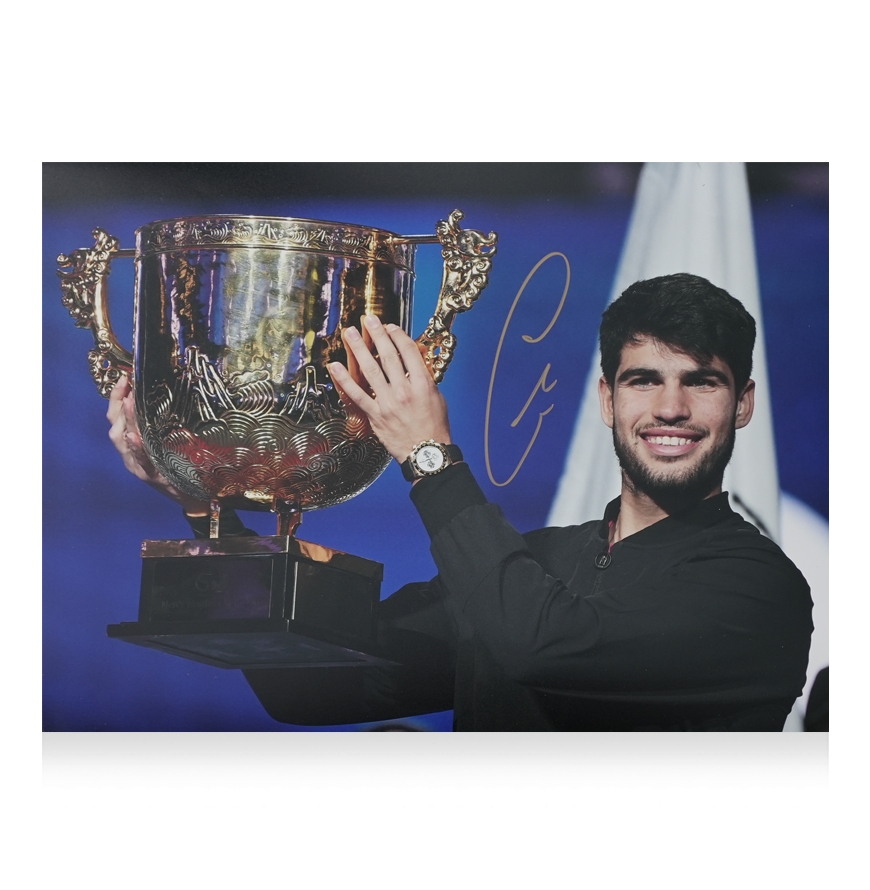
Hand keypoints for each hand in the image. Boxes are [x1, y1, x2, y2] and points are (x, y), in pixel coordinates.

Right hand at [106, 376, 210, 515]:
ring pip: (123, 440)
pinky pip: (141, 460)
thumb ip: (157, 424)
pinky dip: (136, 448)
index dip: (116, 397)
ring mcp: (138, 465)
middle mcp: (129, 453)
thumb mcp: (164, 441)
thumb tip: (160, 396)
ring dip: (126, 419)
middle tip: (126, 384)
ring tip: (129, 402)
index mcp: (131, 443)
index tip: (124, 378)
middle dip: (118, 403)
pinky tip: (133, 436)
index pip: (116, 416)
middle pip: (115, 425)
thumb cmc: (177, 465)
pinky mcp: (150, 475)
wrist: (190, 495)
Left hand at [329, 315, 451, 463]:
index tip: (389, 326)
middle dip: (376, 334)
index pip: (408, 352)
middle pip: (388, 355)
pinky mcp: (375, 415)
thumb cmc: (434, 427)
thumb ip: (424, 379)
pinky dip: (344, 380)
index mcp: (423, 384)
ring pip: (370, 370)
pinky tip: (334, 366)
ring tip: (350, 333)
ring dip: (358, 349)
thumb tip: (413, 362)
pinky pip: (356, 394)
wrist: (426, 452)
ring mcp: (388, 402)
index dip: (398, 335)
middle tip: (367, 319)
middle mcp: (404, 390)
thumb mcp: (437, 398)